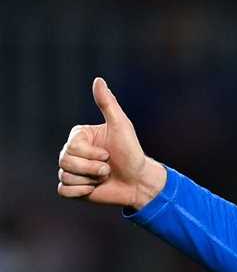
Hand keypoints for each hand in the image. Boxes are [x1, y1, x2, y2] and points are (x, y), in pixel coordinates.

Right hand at [57, 77, 165, 209]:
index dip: (91, 154)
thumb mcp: (121, 126)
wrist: (139, 182)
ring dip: (89, 180)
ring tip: (104, 177)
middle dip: (91, 169)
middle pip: (64, 161)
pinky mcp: (73, 188)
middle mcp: (72, 151)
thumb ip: (108, 104)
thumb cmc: (131, 152)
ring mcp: (72, 170)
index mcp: (80, 136)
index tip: (108, 154)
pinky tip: (94, 188)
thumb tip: (98, 80)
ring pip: (65, 176)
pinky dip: (80, 192)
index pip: (71, 146)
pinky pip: (63, 190)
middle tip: (108, 169)